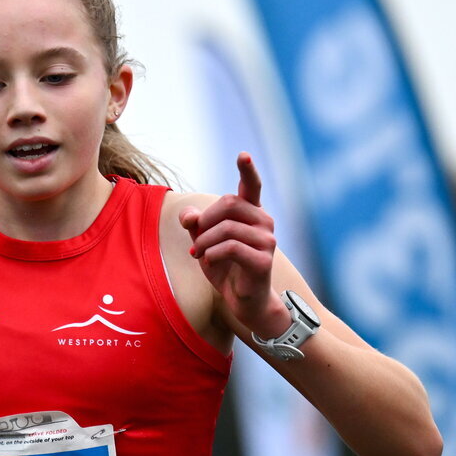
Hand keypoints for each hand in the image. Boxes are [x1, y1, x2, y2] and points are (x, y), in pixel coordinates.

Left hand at [179, 153, 289, 337]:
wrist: (244, 301)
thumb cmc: (226, 268)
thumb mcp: (204, 243)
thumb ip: (196, 225)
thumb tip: (187, 215)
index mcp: (251, 213)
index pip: (251, 186)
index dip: (247, 169)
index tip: (243, 155)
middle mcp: (263, 222)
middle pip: (229, 203)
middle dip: (205, 220)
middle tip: (196, 239)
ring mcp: (267, 240)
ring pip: (227, 227)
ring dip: (205, 241)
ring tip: (199, 254)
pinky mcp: (264, 260)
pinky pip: (231, 247)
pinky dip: (212, 254)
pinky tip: (208, 262)